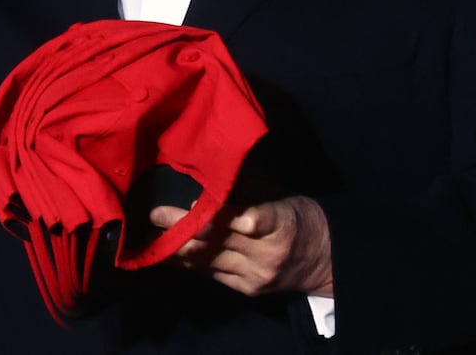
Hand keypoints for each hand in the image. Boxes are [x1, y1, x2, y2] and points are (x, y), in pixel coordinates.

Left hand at [149, 195, 333, 297]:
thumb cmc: (296, 216)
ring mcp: (256, 275)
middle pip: (219, 240)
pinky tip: (164, 253)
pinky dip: (186, 263)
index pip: (252, 219)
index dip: (221, 214)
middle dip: (181, 227)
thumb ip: (244, 191)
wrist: (326, 260)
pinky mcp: (247, 289)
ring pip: (208, 260)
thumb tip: (205, 185)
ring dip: (175, 247)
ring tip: (149, 234)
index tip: (194, 205)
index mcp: (281, 223)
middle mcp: (267, 253)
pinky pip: (210, 274)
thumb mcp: (278, 195)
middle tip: (153, 214)